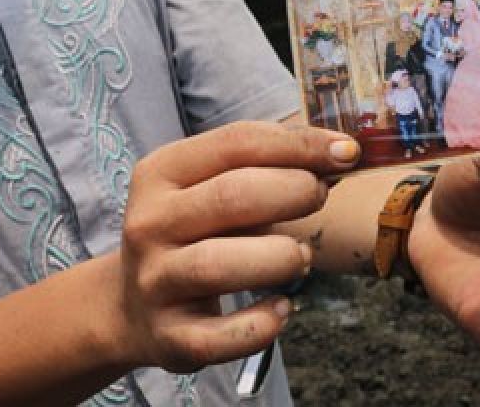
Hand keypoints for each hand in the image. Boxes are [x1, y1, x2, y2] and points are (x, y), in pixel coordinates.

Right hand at [113, 122, 360, 372]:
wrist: (133, 305)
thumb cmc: (195, 232)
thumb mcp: (211, 187)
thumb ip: (266, 168)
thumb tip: (340, 155)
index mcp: (161, 173)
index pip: (235, 143)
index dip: (299, 144)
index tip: (346, 152)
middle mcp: (150, 224)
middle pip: (230, 196)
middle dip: (294, 191)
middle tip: (321, 197)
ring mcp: (155, 282)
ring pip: (219, 264)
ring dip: (280, 257)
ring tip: (302, 257)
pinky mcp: (169, 338)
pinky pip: (217, 336)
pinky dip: (260, 325)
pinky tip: (282, 309)